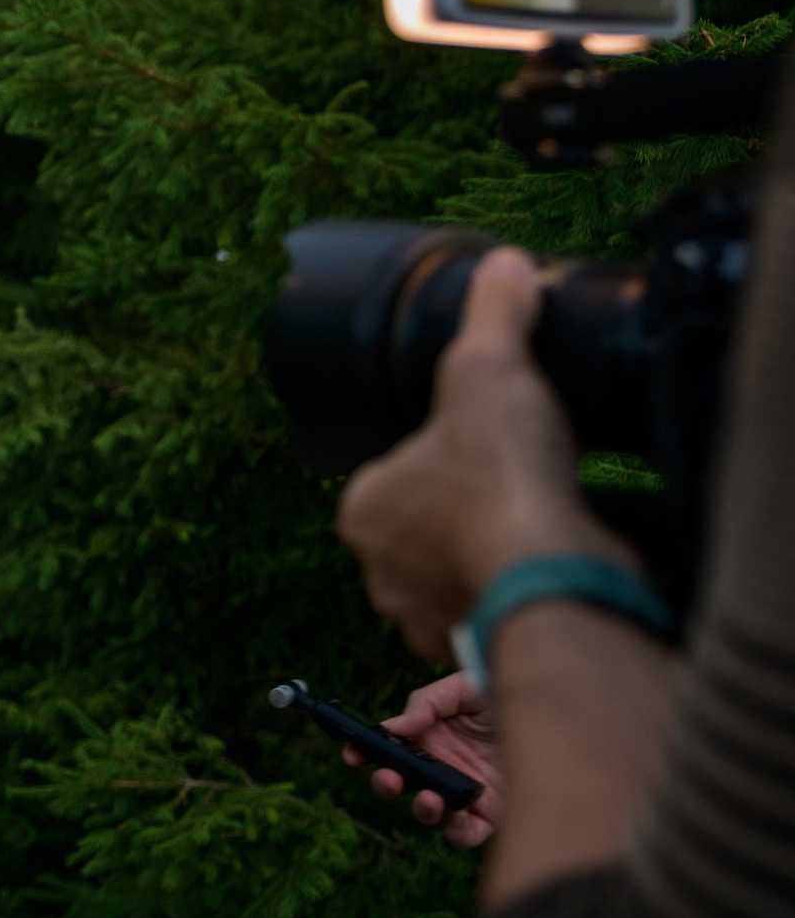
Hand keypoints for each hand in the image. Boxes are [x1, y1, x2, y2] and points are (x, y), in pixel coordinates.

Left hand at [336, 248, 634, 658]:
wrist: (552, 579)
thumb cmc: (502, 478)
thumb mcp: (491, 367)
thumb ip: (495, 317)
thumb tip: (504, 265)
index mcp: (362, 507)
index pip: (390, 473)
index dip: (437, 453)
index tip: (477, 444)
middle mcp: (380, 571)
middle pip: (423, 526)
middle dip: (463, 508)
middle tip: (512, 482)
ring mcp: (427, 618)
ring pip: (457, 573)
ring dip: (492, 552)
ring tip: (538, 520)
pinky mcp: (481, 652)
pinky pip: (497, 611)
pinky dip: (523, 590)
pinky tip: (555, 562)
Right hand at [345, 671, 499, 846]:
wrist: (556, 717)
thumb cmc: (506, 698)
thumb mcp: (463, 688)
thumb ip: (426, 703)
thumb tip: (394, 728)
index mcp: (429, 735)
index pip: (389, 747)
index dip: (365, 751)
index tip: (352, 752)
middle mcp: (441, 765)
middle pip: (402, 783)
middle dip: (386, 782)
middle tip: (388, 778)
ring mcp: (464, 791)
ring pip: (429, 811)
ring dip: (420, 808)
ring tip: (428, 798)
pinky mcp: (491, 814)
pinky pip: (465, 832)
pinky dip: (456, 830)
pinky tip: (456, 815)